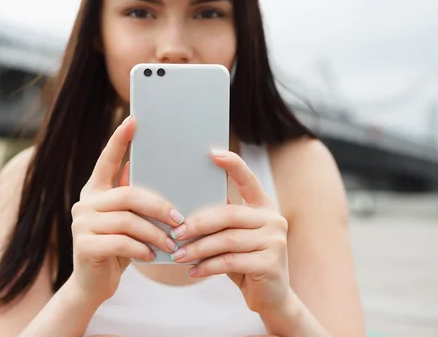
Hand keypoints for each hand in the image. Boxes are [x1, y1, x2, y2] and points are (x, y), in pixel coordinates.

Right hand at [70, 115, 183, 303]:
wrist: (92, 284)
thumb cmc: (117, 249)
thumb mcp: (127, 222)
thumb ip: (134, 200)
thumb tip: (163, 175)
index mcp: (95, 191)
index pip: (107, 160)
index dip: (119, 140)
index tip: (133, 119)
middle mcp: (85, 202)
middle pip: (128, 195)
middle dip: (158, 206)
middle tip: (180, 219)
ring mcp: (81, 223)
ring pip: (128, 221)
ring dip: (155, 233)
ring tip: (172, 244)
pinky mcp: (84, 245)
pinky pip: (121, 242)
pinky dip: (141, 249)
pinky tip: (151, 256)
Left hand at [168, 149, 290, 316]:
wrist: (271, 298)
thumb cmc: (244, 263)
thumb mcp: (232, 238)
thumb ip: (219, 222)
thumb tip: (181, 209)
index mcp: (264, 207)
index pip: (248, 180)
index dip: (233, 165)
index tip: (212, 152)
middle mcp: (273, 219)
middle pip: (228, 214)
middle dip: (197, 224)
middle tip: (175, 233)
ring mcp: (275, 241)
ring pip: (227, 240)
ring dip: (198, 249)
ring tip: (178, 256)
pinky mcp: (271, 263)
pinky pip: (231, 261)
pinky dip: (208, 267)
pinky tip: (193, 271)